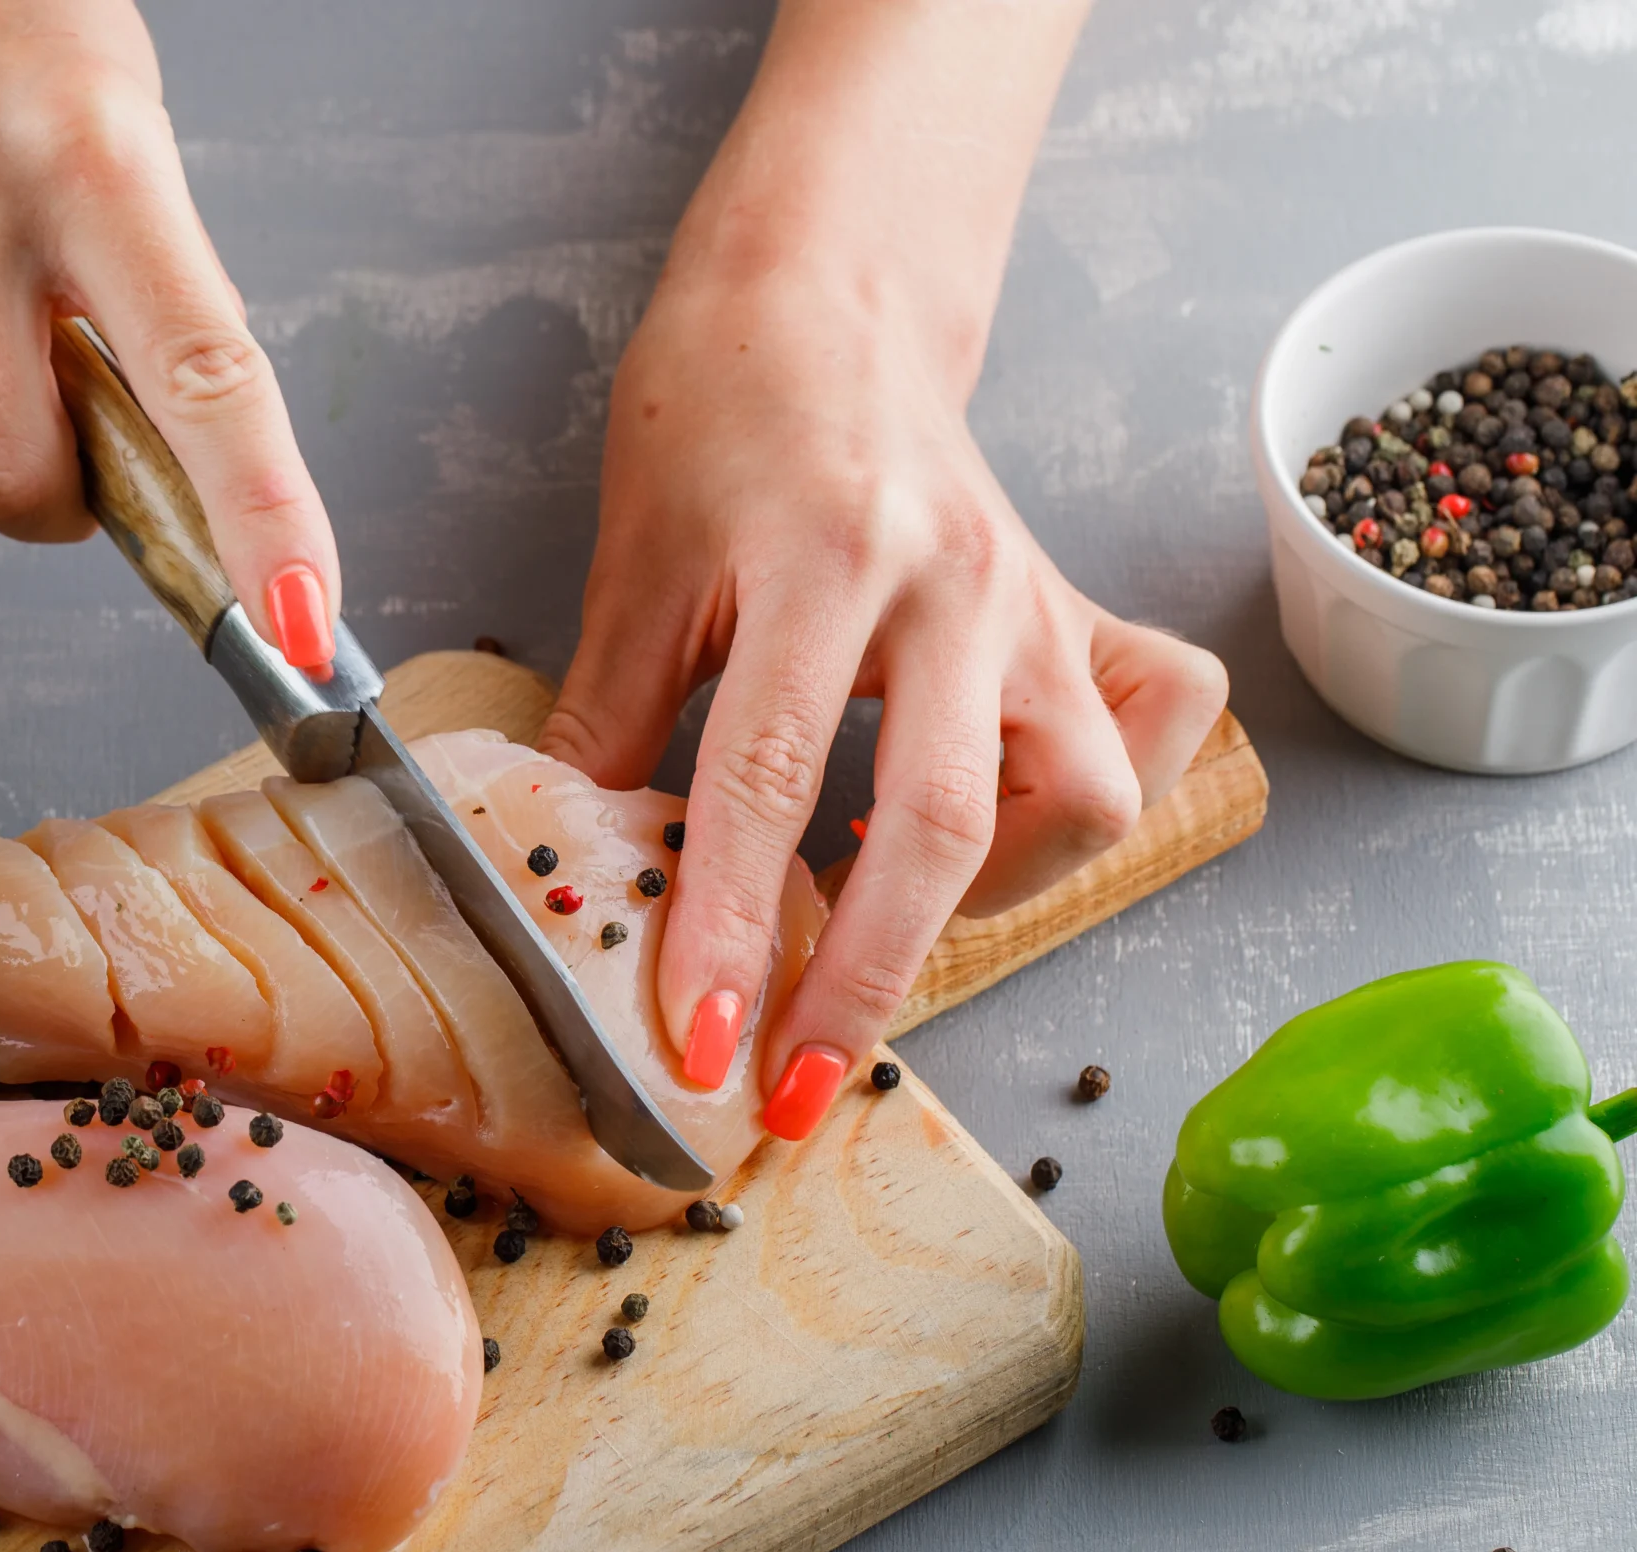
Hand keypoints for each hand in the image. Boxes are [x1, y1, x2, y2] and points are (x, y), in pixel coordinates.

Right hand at [0, 0, 339, 664]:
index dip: (259, 517)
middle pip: (12, 481)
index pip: (201, 380)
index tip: (299, 621)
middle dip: (53, 499)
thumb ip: (137, 285)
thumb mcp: (119, 120)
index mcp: (96, 160)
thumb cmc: (5, 2)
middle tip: (74, 429)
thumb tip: (146, 451)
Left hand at [543, 277, 1225, 1137]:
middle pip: (943, 822)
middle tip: (793, 1088)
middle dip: (866, 980)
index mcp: (820, 558)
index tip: (702, 1044)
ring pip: (1081, 795)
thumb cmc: (718, 412)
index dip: (735, 925)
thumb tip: (567, 874)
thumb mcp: (636, 562)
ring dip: (987, 898)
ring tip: (882, 932)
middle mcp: (953, 586)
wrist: (827, 295)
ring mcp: (1033, 603)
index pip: (769, 776)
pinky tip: (1002, 834)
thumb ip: (609, 721)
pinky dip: (1090, 806)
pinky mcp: (1078, 611)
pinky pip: (1153, 727)